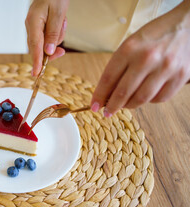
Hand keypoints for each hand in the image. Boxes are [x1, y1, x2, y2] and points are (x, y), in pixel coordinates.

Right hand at [25, 0, 68, 75]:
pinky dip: (56, 34)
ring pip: (45, 44)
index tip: (36, 73)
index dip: (36, 61)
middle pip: (38, 48)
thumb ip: (53, 34)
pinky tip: (61, 22)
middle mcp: (30, 26)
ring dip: (57, 37)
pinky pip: (47, 38)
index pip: (35, 46)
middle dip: (51, 51)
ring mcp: (33, 27)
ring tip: (62, 22)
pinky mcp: (38, 27)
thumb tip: (48, 52)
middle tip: (63, 51)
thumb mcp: (58, 14)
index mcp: (33, 22)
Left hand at [91, 1, 189, 116]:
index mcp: (129, 48)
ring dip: (129, 106)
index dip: (99, 95)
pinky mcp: (180, 76)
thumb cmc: (153, 36)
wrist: (187, 26)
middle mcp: (147, 58)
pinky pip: (159, 98)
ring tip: (124, 105)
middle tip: (107, 112)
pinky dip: (149, 101)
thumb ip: (118, 67)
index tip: (93, 106)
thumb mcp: (130, 44)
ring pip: (141, 99)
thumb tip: (106, 93)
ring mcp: (165, 68)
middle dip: (112, 106)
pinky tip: (145, 95)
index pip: (108, 78)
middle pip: (123, 92)